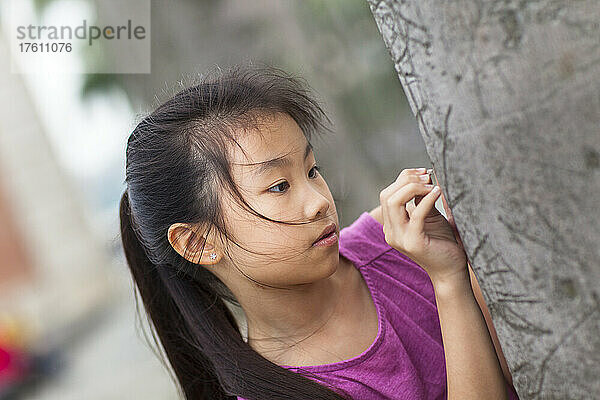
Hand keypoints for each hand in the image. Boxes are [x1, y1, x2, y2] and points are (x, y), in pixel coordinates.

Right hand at [379, 168, 467, 284]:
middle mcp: (390, 232)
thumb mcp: (430, 215)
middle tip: (428, 177)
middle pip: (387, 195)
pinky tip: (438, 192)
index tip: (424, 173)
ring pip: (394, 202)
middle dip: (407, 180)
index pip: (387, 194)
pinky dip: (427, 199)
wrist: (451, 270)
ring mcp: (399, 238)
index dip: (404, 178)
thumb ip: (422, 199)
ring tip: (431, 185)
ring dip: (414, 188)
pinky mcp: (413, 242)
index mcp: (391, 225)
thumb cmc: (442, 242)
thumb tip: (424, 177)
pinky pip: (416, 214)